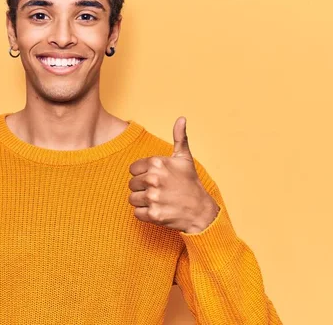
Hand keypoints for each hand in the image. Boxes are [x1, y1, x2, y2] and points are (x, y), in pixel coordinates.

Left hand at [128, 117, 218, 233]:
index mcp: (157, 163)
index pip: (133, 169)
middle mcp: (153, 179)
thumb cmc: (190, 183)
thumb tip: (181, 118)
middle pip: (131, 184)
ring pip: (132, 198)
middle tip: (158, 190)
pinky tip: (158, 210)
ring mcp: (153, 197)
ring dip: (142, 201)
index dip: (142, 174)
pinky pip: (136, 213)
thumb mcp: (185, 159)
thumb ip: (179, 138)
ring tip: (158, 200)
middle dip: (142, 188)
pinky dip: (145, 214)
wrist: (201, 211)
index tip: (155, 178)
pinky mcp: (153, 214)